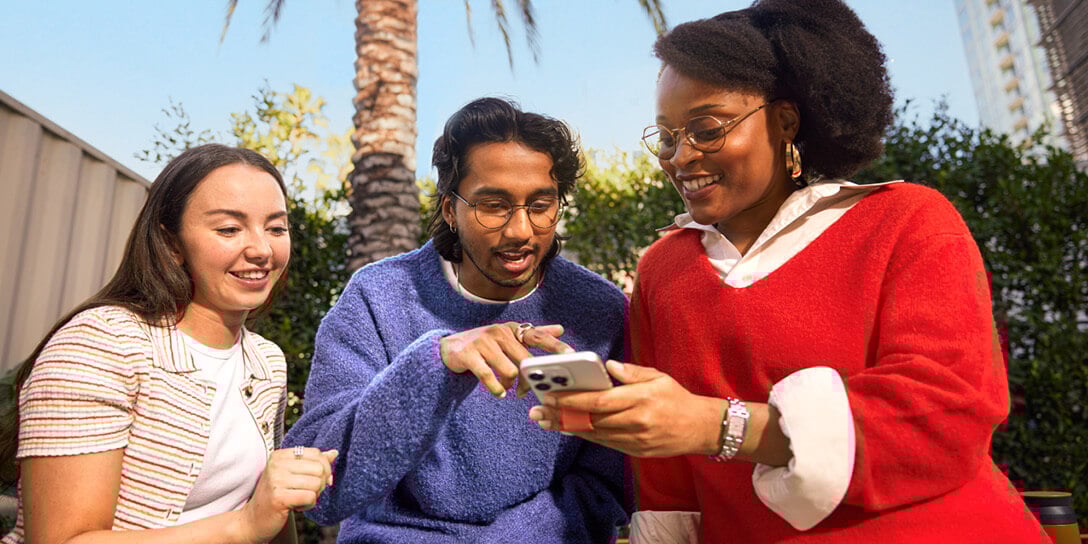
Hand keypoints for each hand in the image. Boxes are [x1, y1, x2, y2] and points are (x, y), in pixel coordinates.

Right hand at [238, 448, 337, 542]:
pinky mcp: (279, 497)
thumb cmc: (277, 496)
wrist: (254, 520)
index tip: (317, 480)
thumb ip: (313, 463)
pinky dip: (309, 505)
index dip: (324, 468)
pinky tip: (297, 507)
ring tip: (299, 499)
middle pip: (319, 468)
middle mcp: (277, 464)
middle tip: (307, 492)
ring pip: (317, 483)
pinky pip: (310, 497)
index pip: (316, 453)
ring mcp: (276, 480)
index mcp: (280, 455)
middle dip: (320, 484)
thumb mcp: (293, 475)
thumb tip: (333, 453)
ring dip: (313, 496)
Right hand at [440, 322, 572, 397]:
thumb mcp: (509, 336)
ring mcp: (483, 342)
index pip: (537, 335)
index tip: (571, 354)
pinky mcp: (469, 355)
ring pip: (509, 370)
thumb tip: (560, 329)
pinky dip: (496, 389)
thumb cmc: (485, 344)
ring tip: (506, 389)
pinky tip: (499, 393)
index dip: (555, 345)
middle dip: (528, 380)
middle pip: (525, 360)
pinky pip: (489, 377)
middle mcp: (499, 332)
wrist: (450, 347)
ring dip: (510, 386)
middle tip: (524, 392)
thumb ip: (534, 334)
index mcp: (512, 329)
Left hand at [528, 360, 722, 456]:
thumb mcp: (658, 377)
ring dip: (566, 427)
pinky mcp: (634, 451)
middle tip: (536, 410)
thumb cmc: (676, 398)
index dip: (572, 400)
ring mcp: (635, 440)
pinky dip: (583, 435)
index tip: (550, 395)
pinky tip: (566, 428)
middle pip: (590, 420)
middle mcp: (636, 422)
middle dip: (560, 415)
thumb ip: (631, 372)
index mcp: (641, 399)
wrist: (700, 429)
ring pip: (593, 434)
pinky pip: (603, 442)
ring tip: (543, 420)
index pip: (599, 401)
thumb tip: (606, 367)